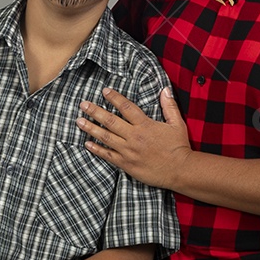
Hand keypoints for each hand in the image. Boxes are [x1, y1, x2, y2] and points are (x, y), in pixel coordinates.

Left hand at [76, 87, 192, 189]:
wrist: (180, 170)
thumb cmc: (179, 147)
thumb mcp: (177, 123)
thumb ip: (169, 106)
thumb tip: (164, 89)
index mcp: (145, 125)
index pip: (126, 108)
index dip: (114, 98)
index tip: (104, 91)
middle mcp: (134, 137)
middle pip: (111, 121)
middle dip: (95, 111)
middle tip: (83, 104)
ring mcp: (129, 151)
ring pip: (106, 137)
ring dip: (91, 128)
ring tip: (79, 121)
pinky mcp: (126, 164)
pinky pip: (108, 155)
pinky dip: (96, 149)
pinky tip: (87, 143)